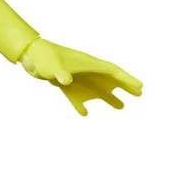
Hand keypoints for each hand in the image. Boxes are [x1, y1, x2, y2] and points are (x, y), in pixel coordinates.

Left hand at [18, 38, 141, 115]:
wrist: (29, 56)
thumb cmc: (43, 57)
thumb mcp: (53, 65)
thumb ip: (61, 72)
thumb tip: (66, 80)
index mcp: (88, 63)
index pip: (112, 71)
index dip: (127, 79)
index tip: (140, 87)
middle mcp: (85, 70)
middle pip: (109, 79)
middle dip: (125, 86)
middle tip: (139, 94)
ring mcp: (76, 77)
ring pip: (96, 89)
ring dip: (109, 98)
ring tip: (122, 107)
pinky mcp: (65, 84)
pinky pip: (76, 96)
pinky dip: (80, 104)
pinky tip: (84, 113)